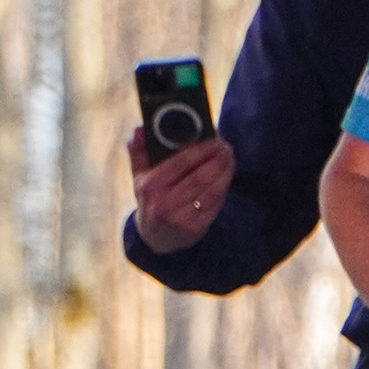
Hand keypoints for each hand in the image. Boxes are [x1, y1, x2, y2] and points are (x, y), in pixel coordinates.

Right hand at [128, 124, 235, 252]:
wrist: (155, 238)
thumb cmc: (150, 200)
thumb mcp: (140, 177)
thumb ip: (139, 152)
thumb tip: (139, 130)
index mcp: (150, 187)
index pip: (180, 163)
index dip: (200, 150)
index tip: (214, 139)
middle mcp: (164, 204)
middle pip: (198, 177)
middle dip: (216, 160)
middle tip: (226, 147)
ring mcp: (180, 218)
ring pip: (209, 191)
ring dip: (224, 172)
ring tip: (229, 158)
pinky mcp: (195, 228)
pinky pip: (214, 204)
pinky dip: (222, 188)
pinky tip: (227, 176)